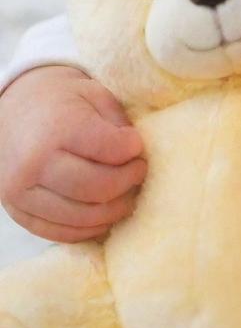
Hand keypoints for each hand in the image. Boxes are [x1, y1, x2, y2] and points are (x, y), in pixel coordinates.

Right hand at [0, 66, 146, 242]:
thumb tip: (136, 154)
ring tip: (127, 192)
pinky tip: (105, 212)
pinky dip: (90, 227)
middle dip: (129, 182)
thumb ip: (117, 122)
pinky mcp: (18, 213)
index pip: (109, 149)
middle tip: (139, 171)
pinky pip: (60, 233)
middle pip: (98, 189)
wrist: (13, 113)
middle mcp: (33, 164)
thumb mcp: (94, 94)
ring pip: (82, 217)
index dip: (133, 150)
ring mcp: (20, 193)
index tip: (138, 146)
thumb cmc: (61, 102)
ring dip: (114, 209)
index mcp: (56, 128)